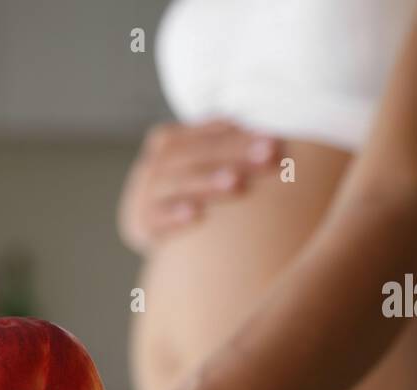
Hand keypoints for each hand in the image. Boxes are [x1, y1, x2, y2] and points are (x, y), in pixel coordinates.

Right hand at [118, 120, 279, 252]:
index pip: (209, 133)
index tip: (275, 140)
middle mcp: (155, 164)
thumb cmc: (190, 195)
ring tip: (236, 183)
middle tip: (268, 157)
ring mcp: (144, 194)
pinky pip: (154, 218)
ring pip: (176, 182)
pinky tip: (194, 215)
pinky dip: (173, 216)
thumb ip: (226, 149)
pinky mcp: (139, 224)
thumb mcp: (203, 167)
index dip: (241, 134)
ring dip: (206, 181)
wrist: (151, 230)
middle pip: (196, 154)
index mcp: (172, 141)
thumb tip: (277, 135)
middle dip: (233, 154)